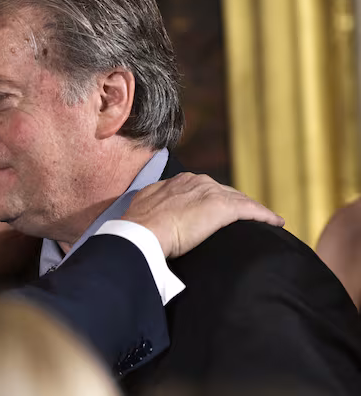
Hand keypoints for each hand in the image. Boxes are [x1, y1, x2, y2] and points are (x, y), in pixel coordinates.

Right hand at [123, 173, 283, 257]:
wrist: (141, 232)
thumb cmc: (138, 226)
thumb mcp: (145, 207)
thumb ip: (156, 205)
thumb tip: (156, 214)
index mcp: (179, 181)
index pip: (206, 189)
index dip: (215, 200)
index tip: (221, 211)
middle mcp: (197, 182)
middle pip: (226, 192)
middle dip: (238, 203)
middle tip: (249, 216)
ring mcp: (210, 193)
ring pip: (241, 200)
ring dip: (254, 210)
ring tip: (266, 220)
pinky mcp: (222, 208)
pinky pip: (251, 211)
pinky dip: (265, 216)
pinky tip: (275, 223)